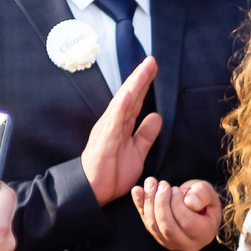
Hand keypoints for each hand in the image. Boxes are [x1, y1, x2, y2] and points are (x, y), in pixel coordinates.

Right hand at [83, 56, 163, 206]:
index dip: (145, 85)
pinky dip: (121, 107)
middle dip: (140, 78)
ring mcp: (108, 129)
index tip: (154, 68)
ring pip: (122, 103)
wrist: (94, 190)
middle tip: (152, 61)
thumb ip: (145, 135)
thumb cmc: (111, 171)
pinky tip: (129, 95)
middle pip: (130, 96)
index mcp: (122, 125)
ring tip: (143, 70)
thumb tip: (157, 117)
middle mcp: (114, 123)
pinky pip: (114, 121)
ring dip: (133, 86)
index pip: (136, 101)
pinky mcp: (104, 140)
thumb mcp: (137, 152)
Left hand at [130, 177, 223, 250]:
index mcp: (204, 235)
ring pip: (154, 226)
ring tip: (152, 182)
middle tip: (163, 184)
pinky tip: (137, 190)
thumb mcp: (208, 193)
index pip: (187, 223)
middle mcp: (188, 244)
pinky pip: (146, 222)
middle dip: (161, 203)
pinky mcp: (158, 236)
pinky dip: (140, 205)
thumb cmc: (203, 199)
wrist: (196, 207)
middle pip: (168, 228)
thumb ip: (202, 195)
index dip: (177, 204)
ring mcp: (171, 243)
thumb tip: (189, 201)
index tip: (176, 189)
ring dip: (149, 202)